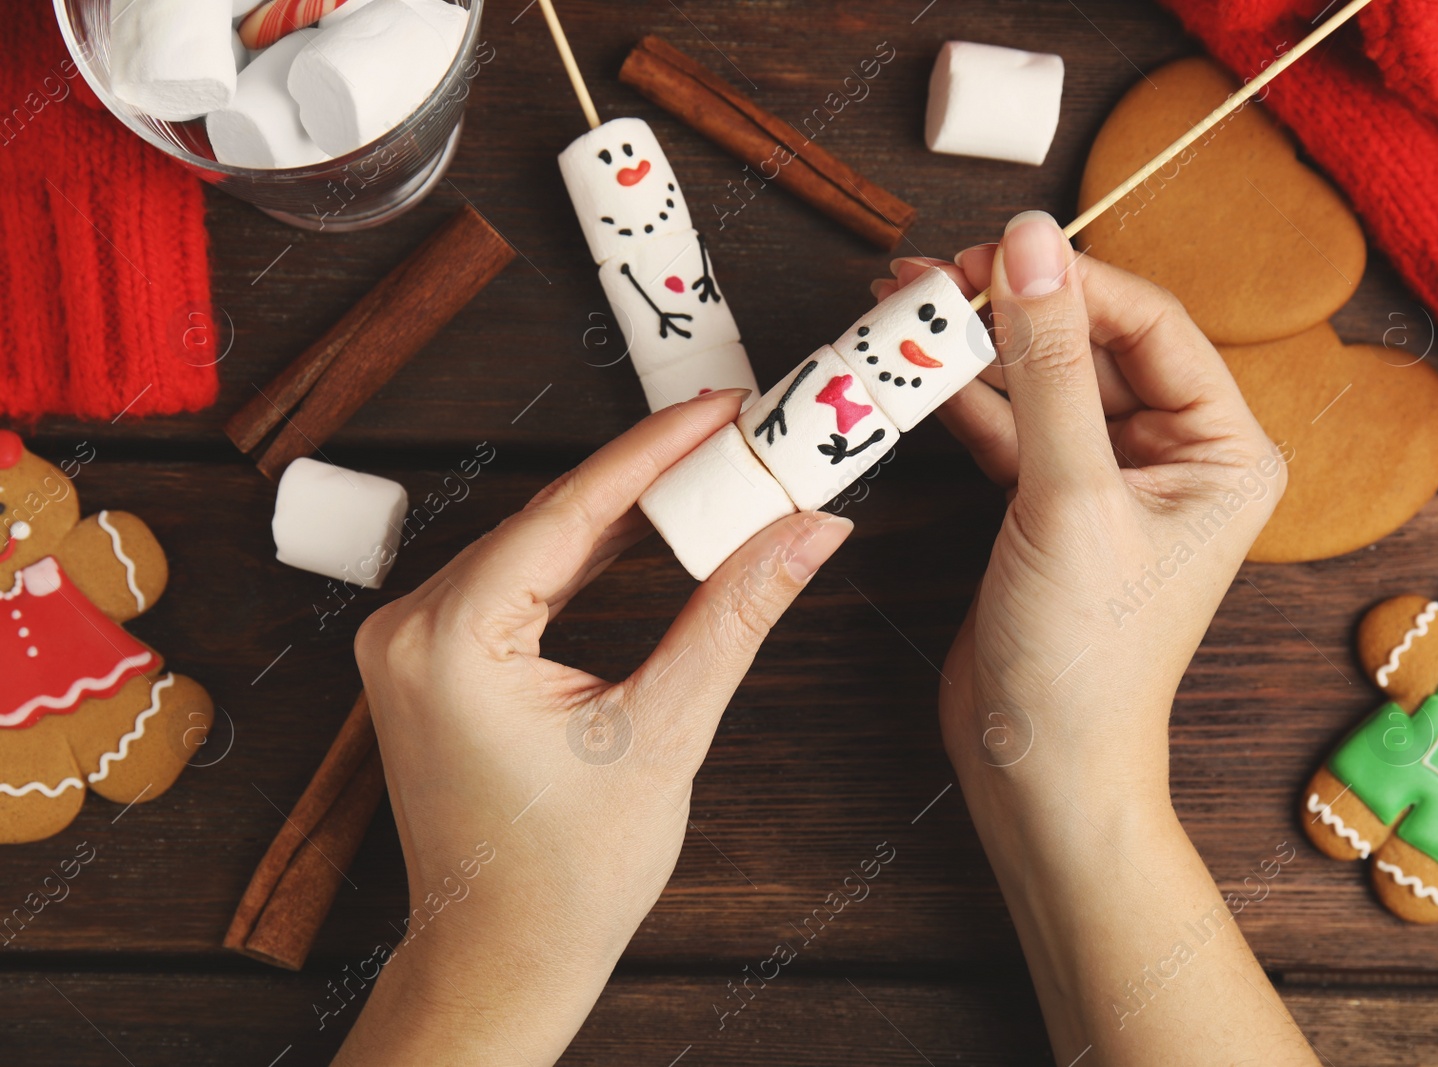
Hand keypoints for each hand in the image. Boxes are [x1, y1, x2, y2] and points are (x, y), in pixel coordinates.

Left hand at [336, 390, 851, 1065]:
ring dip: (615, 515)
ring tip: (702, 475)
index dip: (656, 450)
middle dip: (644, 477)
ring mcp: (409, 643)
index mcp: (451, 641)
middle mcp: (410, 627)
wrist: (501, 958)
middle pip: (548, 519)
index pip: (570, 511)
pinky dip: (578, 560)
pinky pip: (512, 582)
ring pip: (531, 545)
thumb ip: (735, 615)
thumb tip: (806, 533)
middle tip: (732, 438)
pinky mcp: (429, 660)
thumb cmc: (568, 875)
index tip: (722, 409)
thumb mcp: (666, 732)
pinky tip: (638, 533)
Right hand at [882, 214, 1284, 810]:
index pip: (1148, 323)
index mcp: (1223, 448)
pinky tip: (915, 373)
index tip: (987, 251)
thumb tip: (1032, 241)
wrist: (1040, 767)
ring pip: (1041, 384)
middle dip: (1009, 310)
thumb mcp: (1068, 496)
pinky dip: (963, 403)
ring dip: (975, 352)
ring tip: (903, 310)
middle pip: (1089, 345)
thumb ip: (1045, 363)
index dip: (1067, 281)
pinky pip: (1010, 430)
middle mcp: (1176, 457)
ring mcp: (1110, 483)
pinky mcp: (1051, 509)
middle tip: (930, 278)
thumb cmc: (1084, 655)